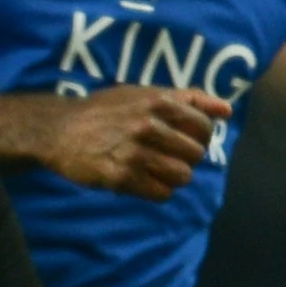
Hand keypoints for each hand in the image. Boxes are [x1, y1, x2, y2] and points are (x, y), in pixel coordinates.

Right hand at [11, 87, 223, 200]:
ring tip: (157, 170)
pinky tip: (144, 180)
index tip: (186, 139)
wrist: (59, 129)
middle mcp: (149, 125)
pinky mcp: (122, 177)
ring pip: (182, 176)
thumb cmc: (105, 110)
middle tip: (168, 156)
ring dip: (174, 177)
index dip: (200, 136)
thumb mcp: (144, 93)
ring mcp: (135, 152)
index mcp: (158, 101)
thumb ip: (187, 98)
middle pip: (196, 154)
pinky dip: (158, 191)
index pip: (204, 127)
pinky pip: (161, 193)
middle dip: (187, 158)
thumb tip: (226, 110)